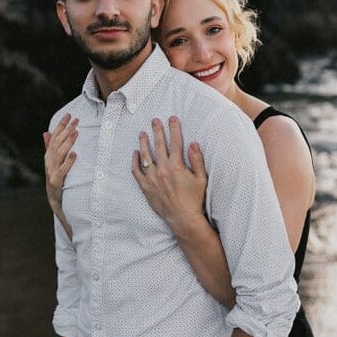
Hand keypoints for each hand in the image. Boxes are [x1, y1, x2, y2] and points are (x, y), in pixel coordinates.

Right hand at [43, 113, 78, 210]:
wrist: (55, 199)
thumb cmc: (56, 178)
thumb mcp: (53, 162)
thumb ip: (50, 147)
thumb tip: (46, 133)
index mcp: (49, 155)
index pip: (55, 137)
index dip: (61, 125)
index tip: (68, 114)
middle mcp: (49, 161)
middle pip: (58, 142)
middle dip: (67, 130)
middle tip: (76, 120)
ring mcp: (52, 170)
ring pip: (60, 153)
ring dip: (68, 142)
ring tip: (76, 132)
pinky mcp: (56, 180)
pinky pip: (62, 170)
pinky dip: (68, 162)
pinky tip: (74, 154)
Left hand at [131, 117, 206, 234]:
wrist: (182, 218)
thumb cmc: (194, 199)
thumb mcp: (201, 178)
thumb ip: (197, 160)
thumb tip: (194, 143)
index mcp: (177, 166)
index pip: (175, 142)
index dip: (174, 129)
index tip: (172, 118)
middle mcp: (163, 170)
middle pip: (159, 145)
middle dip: (157, 131)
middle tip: (154, 120)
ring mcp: (152, 179)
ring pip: (146, 156)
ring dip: (144, 143)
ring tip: (142, 133)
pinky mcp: (146, 187)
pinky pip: (137, 172)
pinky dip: (135, 162)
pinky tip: (135, 153)